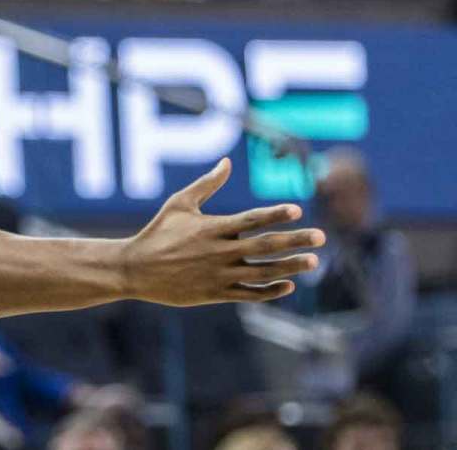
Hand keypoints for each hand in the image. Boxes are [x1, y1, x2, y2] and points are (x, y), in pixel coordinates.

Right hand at [121, 158, 324, 305]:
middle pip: (265, 245)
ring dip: (290, 267)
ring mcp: (219, 274)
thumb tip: (227, 162)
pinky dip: (270, 291)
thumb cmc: (158, 232)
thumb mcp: (180, 203)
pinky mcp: (215, 294)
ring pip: (263, 271)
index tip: (297, 210)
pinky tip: (288, 285)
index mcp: (212, 227)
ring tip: (313, 262)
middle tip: (320, 237)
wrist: (135, 269)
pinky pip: (249, 294)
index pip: (251, 219)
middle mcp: (219, 251)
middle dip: (295, 241)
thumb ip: (207, 184)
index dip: (275, 214)